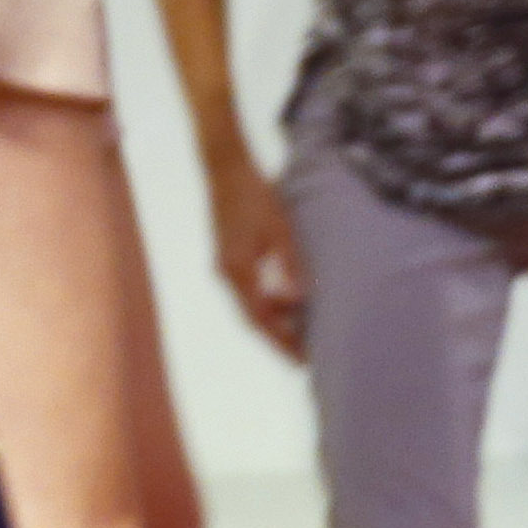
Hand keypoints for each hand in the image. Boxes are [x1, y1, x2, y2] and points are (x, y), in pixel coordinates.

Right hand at [209, 156, 307, 359]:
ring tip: (300, 333)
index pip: (260, 318)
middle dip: (278, 338)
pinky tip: (285, 302)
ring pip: (250, 305)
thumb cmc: (255, 194)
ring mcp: (225, 267)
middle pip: (253, 318)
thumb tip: (299, 300)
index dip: (282, 340)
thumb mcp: (279, 229)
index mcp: (238, 270)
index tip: (301, 358)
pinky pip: (247, 290)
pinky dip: (266, 302)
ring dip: (273, 320)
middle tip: (302, 357)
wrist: (226, 170)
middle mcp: (227, 274)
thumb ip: (289, 264)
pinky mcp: (228, 258)